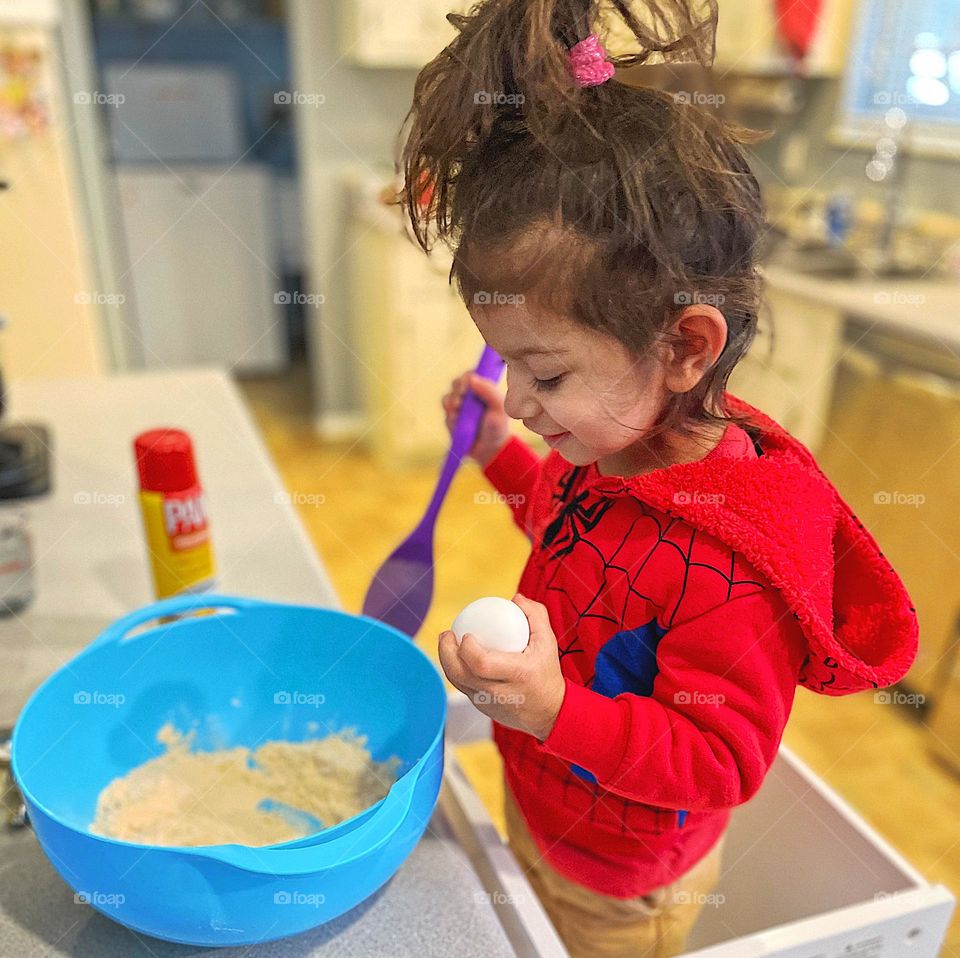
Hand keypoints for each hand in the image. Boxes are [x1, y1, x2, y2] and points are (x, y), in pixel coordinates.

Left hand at [438, 594, 565, 740]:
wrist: (548, 713)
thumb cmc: (547, 673)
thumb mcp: (548, 642)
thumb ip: (536, 615)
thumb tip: (515, 598)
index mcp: (517, 675)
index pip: (482, 664)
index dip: (467, 649)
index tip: (466, 634)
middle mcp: (499, 693)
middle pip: (461, 675)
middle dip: (446, 653)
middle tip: (447, 634)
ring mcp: (488, 704)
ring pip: (457, 683)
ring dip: (446, 661)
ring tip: (446, 642)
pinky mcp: (481, 709)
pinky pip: (462, 688)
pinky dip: (456, 671)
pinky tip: (456, 655)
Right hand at [441, 371, 509, 467]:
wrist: (490, 450)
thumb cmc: (498, 427)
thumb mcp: (499, 407)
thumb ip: (489, 390)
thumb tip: (471, 378)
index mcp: (482, 390)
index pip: (470, 375)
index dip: (466, 377)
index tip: (467, 384)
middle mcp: (469, 397)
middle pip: (456, 384)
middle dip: (457, 390)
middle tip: (462, 399)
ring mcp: (459, 408)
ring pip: (447, 398)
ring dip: (452, 403)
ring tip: (459, 410)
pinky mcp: (452, 421)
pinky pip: (446, 415)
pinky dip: (451, 417)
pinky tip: (458, 423)